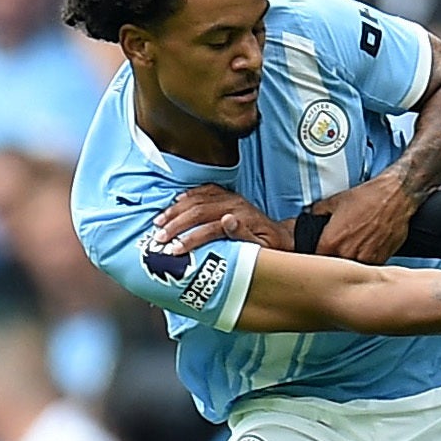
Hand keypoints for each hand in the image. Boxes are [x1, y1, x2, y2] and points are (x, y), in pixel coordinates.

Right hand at [158, 184, 292, 254]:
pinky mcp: (228, 195)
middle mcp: (234, 205)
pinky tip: (175, 201)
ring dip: (176, 210)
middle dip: (176, 224)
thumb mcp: (264, 248)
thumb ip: (244, 236)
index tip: (175, 250)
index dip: (190, 239)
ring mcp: (230, 198)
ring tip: (158, 222)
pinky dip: (188, 195)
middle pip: (198, 211)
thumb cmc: (271, 246)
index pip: (210, 228)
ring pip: (197, 199)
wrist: (282, 235)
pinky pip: (204, 190)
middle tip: (159, 237)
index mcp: (242, 219)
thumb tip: (227, 221)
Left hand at [310, 175, 419, 264]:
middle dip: (331, 259)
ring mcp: (365, 259)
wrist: (396, 198)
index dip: (313, 255)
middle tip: (335, 249)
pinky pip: (367, 267)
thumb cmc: (369, 197)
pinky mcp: (381, 260)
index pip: (314, 259)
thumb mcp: (335, 200)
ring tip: (352, 248)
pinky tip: (365, 248)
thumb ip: (317, 211)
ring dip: (348, 262)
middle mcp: (347, 254)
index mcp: (331, 241)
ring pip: (350, 268)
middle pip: (332, 266)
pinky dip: (364, 261)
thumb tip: (310, 216)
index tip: (316, 252)